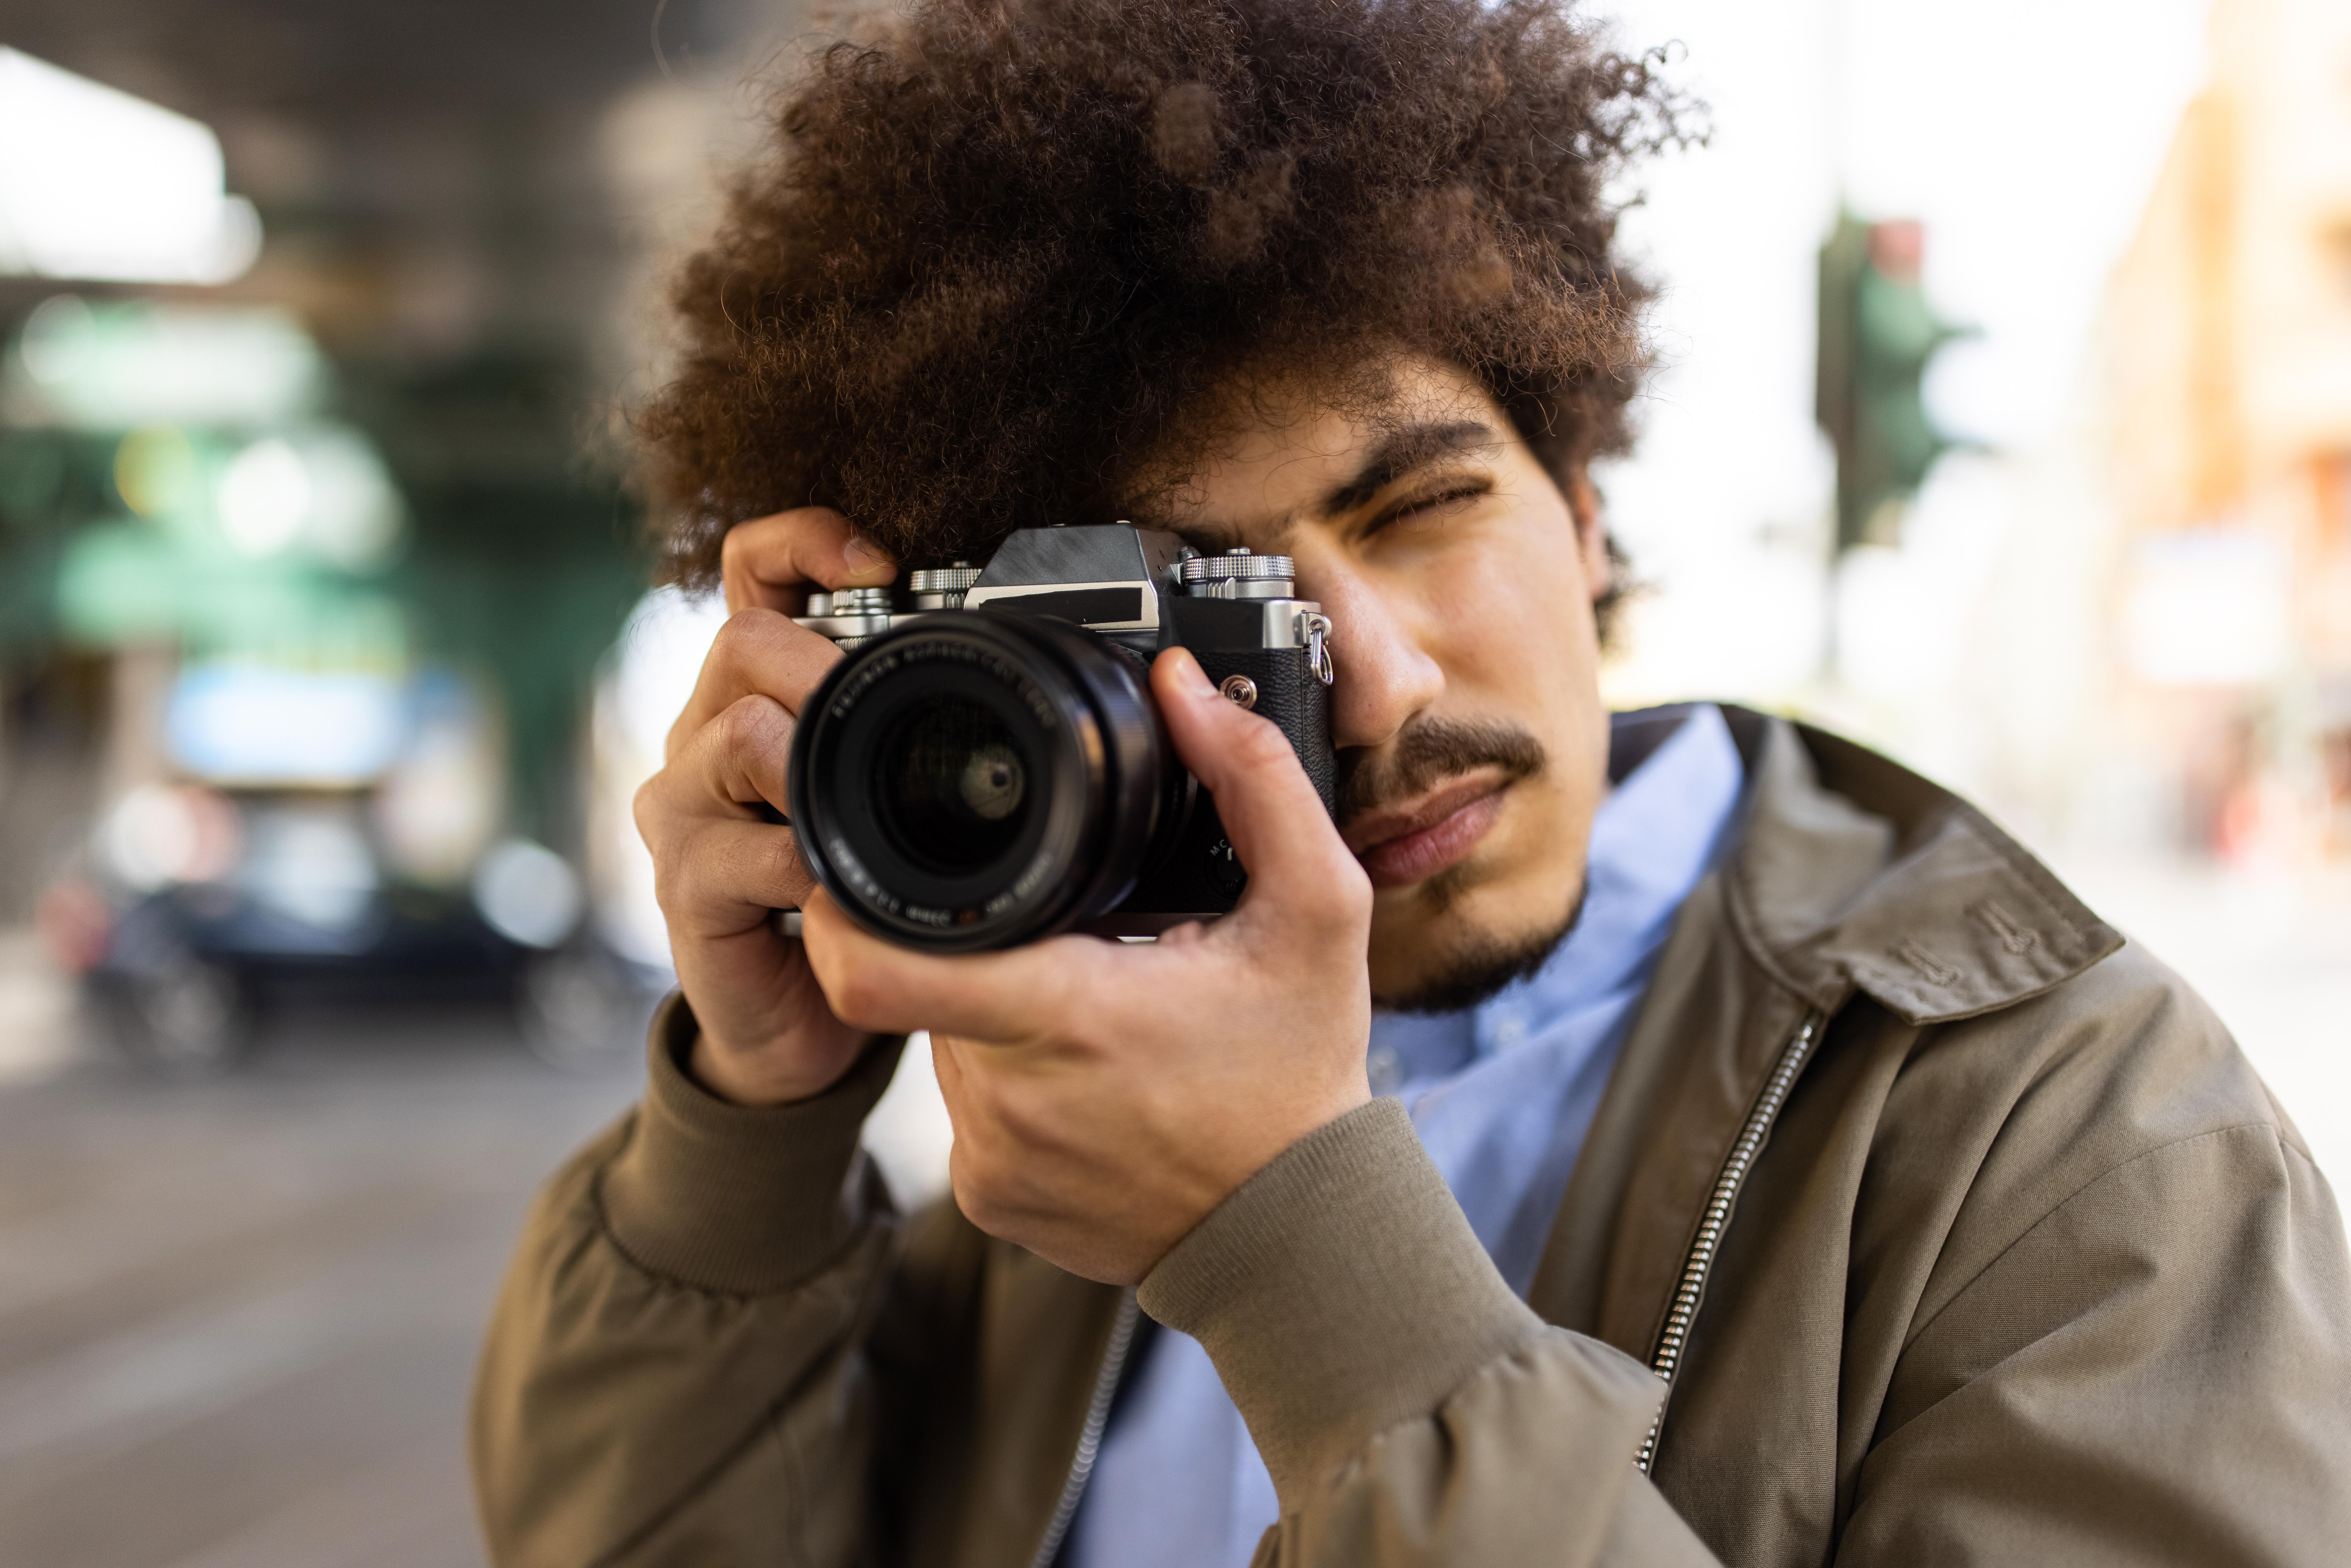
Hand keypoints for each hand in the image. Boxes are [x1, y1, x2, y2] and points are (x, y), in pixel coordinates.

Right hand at [635, 508, 897, 1104]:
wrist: (799, 1022)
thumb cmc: (845, 898)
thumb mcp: (878, 798)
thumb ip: (902, 735)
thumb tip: (998, 670)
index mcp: (756, 696)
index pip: (751, 572)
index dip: (804, 543)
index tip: (878, 564)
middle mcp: (703, 736)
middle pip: (742, 643)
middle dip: (824, 672)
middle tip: (890, 720)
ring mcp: (682, 809)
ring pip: (736, 735)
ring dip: (812, 770)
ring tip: (856, 812)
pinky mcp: (683, 883)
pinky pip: (742, 849)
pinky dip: (803, 865)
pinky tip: (835, 890)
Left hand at [800, 648, 1374, 1283]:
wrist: (1301, 1238)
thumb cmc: (1303, 1076)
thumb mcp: (1317, 911)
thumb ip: (1253, 782)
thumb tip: (1183, 689)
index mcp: (1067, 1014)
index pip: (875, 965)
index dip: (844, 910)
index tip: (862, 869)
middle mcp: (1007, 1096)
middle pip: (925, 982)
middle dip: (977, 947)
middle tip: (1067, 942)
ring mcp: (991, 1159)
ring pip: (944, 1043)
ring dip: (994, 1011)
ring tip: (1092, 1012)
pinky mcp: (989, 1202)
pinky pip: (966, 1113)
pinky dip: (1009, 1084)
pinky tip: (1088, 1083)